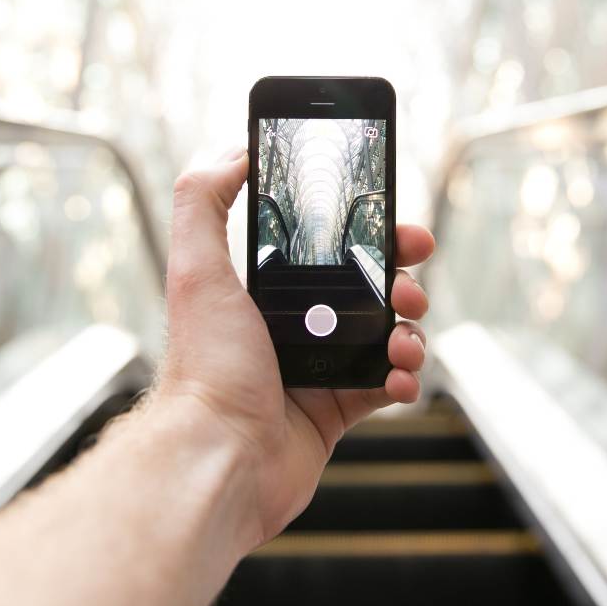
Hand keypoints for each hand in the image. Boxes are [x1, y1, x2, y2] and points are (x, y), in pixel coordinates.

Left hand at [153, 147, 433, 546]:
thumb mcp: (196, 268)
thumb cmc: (206, 367)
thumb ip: (204, 199)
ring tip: (402, 339)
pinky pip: (387, 385)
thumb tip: (233, 149)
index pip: (329, 248)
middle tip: (410, 285)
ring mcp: (319, 367)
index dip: (368, 233)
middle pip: (369, 287)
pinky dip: (404, 378)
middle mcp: (294, 325)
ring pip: (386, 333)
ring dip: (409, 329)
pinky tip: (398, 378)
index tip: (398, 225)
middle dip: (402, 279)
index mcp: (267, 290)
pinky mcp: (337, 410)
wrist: (220, 456)